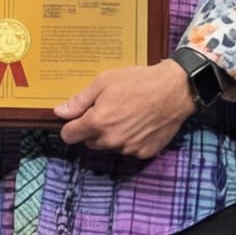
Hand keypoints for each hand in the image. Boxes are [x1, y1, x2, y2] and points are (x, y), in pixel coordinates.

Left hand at [58, 59, 197, 159]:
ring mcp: (128, 148)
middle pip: (89, 141)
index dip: (71, 125)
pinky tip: (140, 123)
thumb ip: (80, 100)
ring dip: (112, 135)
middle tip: (108, 110)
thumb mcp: (104, 81)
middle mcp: (111, 140)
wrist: (175, 90)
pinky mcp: (144, 152)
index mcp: (97, 122)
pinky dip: (131, 139)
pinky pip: (129, 149)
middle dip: (93, 129)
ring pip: (110, 145)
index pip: (69, 135)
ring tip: (127, 114)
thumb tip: (60, 112)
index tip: (79, 118)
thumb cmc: (139, 81)